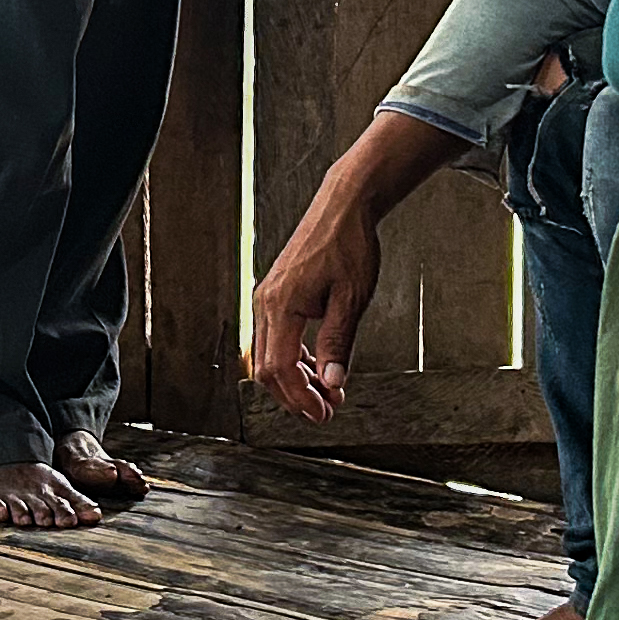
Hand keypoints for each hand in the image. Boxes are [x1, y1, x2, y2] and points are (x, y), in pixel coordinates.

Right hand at [249, 209, 383, 422]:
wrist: (343, 206)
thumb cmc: (348, 244)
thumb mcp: (352, 299)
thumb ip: (338, 343)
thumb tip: (333, 382)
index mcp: (281, 305)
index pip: (280, 368)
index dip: (300, 398)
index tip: (324, 413)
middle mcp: (265, 303)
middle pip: (267, 369)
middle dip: (296, 395)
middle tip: (327, 410)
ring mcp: (267, 298)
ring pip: (269, 355)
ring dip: (296, 379)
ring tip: (328, 391)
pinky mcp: (275, 294)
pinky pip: (275, 337)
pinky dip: (293, 358)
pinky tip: (317, 365)